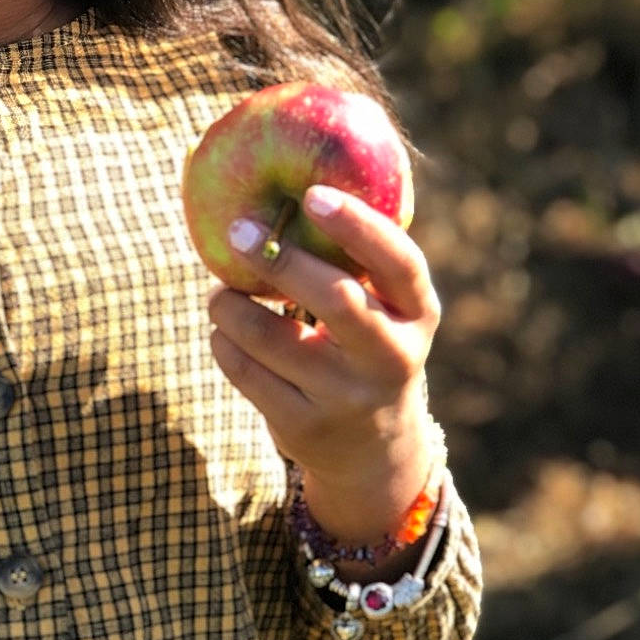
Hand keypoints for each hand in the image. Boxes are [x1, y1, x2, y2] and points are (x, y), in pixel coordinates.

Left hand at [205, 182, 441, 567]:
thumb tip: (279, 188)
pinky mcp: (304, 425)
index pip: (399, 262)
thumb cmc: (365, 347)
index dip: (357, 225)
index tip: (312, 193)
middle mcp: (392, 357)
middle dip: (280, 261)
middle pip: (335, 299)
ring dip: (230, 305)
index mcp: (417, 314)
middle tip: (238, 231)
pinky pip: (243, 369)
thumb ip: (352, 262)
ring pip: (270, 336)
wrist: (374, 451)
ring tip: (222, 294)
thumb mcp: (383, 310)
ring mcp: (347, 396)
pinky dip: (223, 341)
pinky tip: (226, 333)